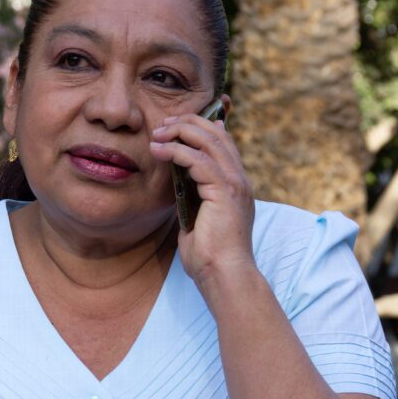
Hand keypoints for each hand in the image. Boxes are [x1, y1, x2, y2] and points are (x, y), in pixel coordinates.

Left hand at [150, 109, 256, 290]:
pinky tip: (158, 151)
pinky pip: (199, 160)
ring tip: (157, 134)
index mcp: (235, 185)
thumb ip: (193, 200)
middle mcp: (240, 179)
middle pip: (217, 134)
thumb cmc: (208, 257)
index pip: (222, 142)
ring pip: (210, 140)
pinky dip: (176, 151)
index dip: (200, 127)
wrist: (224, 274)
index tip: (173, 126)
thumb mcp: (198, 220)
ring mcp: (235, 183)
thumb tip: (177, 189)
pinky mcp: (225, 191)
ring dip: (180, 132)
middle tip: (162, 125)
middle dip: (188, 123)